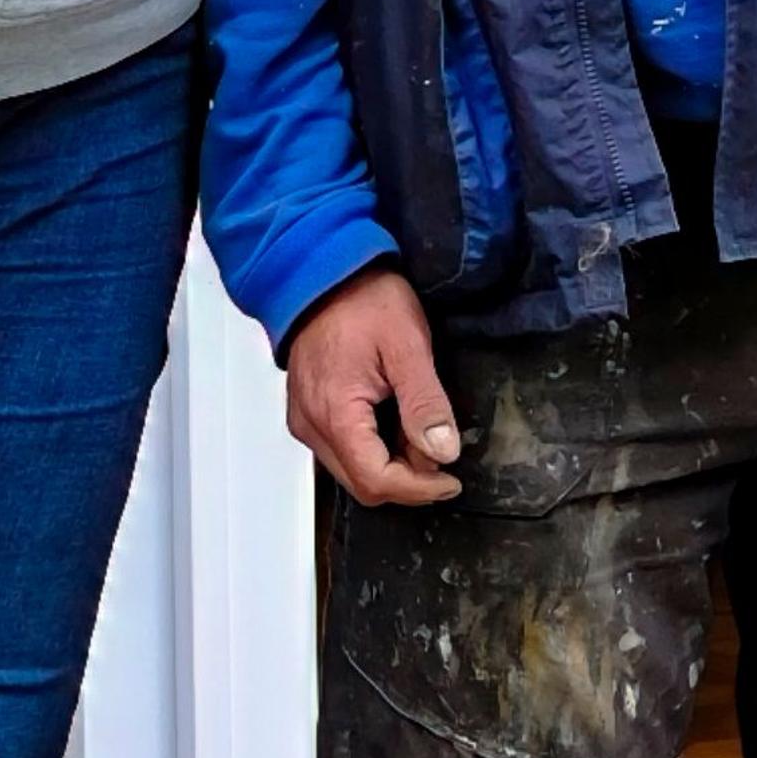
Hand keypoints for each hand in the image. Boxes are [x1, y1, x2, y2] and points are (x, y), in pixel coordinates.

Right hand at [285, 265, 464, 505]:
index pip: (375, 480)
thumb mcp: (407, 345)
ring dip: (391, 463)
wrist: (323, 268)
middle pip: (362, 483)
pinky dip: (373, 447)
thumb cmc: (363, 298)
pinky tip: (396, 422)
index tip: (451, 479)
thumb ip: (424, 403)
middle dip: (408, 479)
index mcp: (333, 413)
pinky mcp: (308, 411)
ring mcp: (305, 420)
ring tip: (422, 431)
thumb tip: (443, 452)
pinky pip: (341, 448)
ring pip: (351, 469)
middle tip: (442, 454)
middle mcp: (310, 426)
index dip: (418, 489)